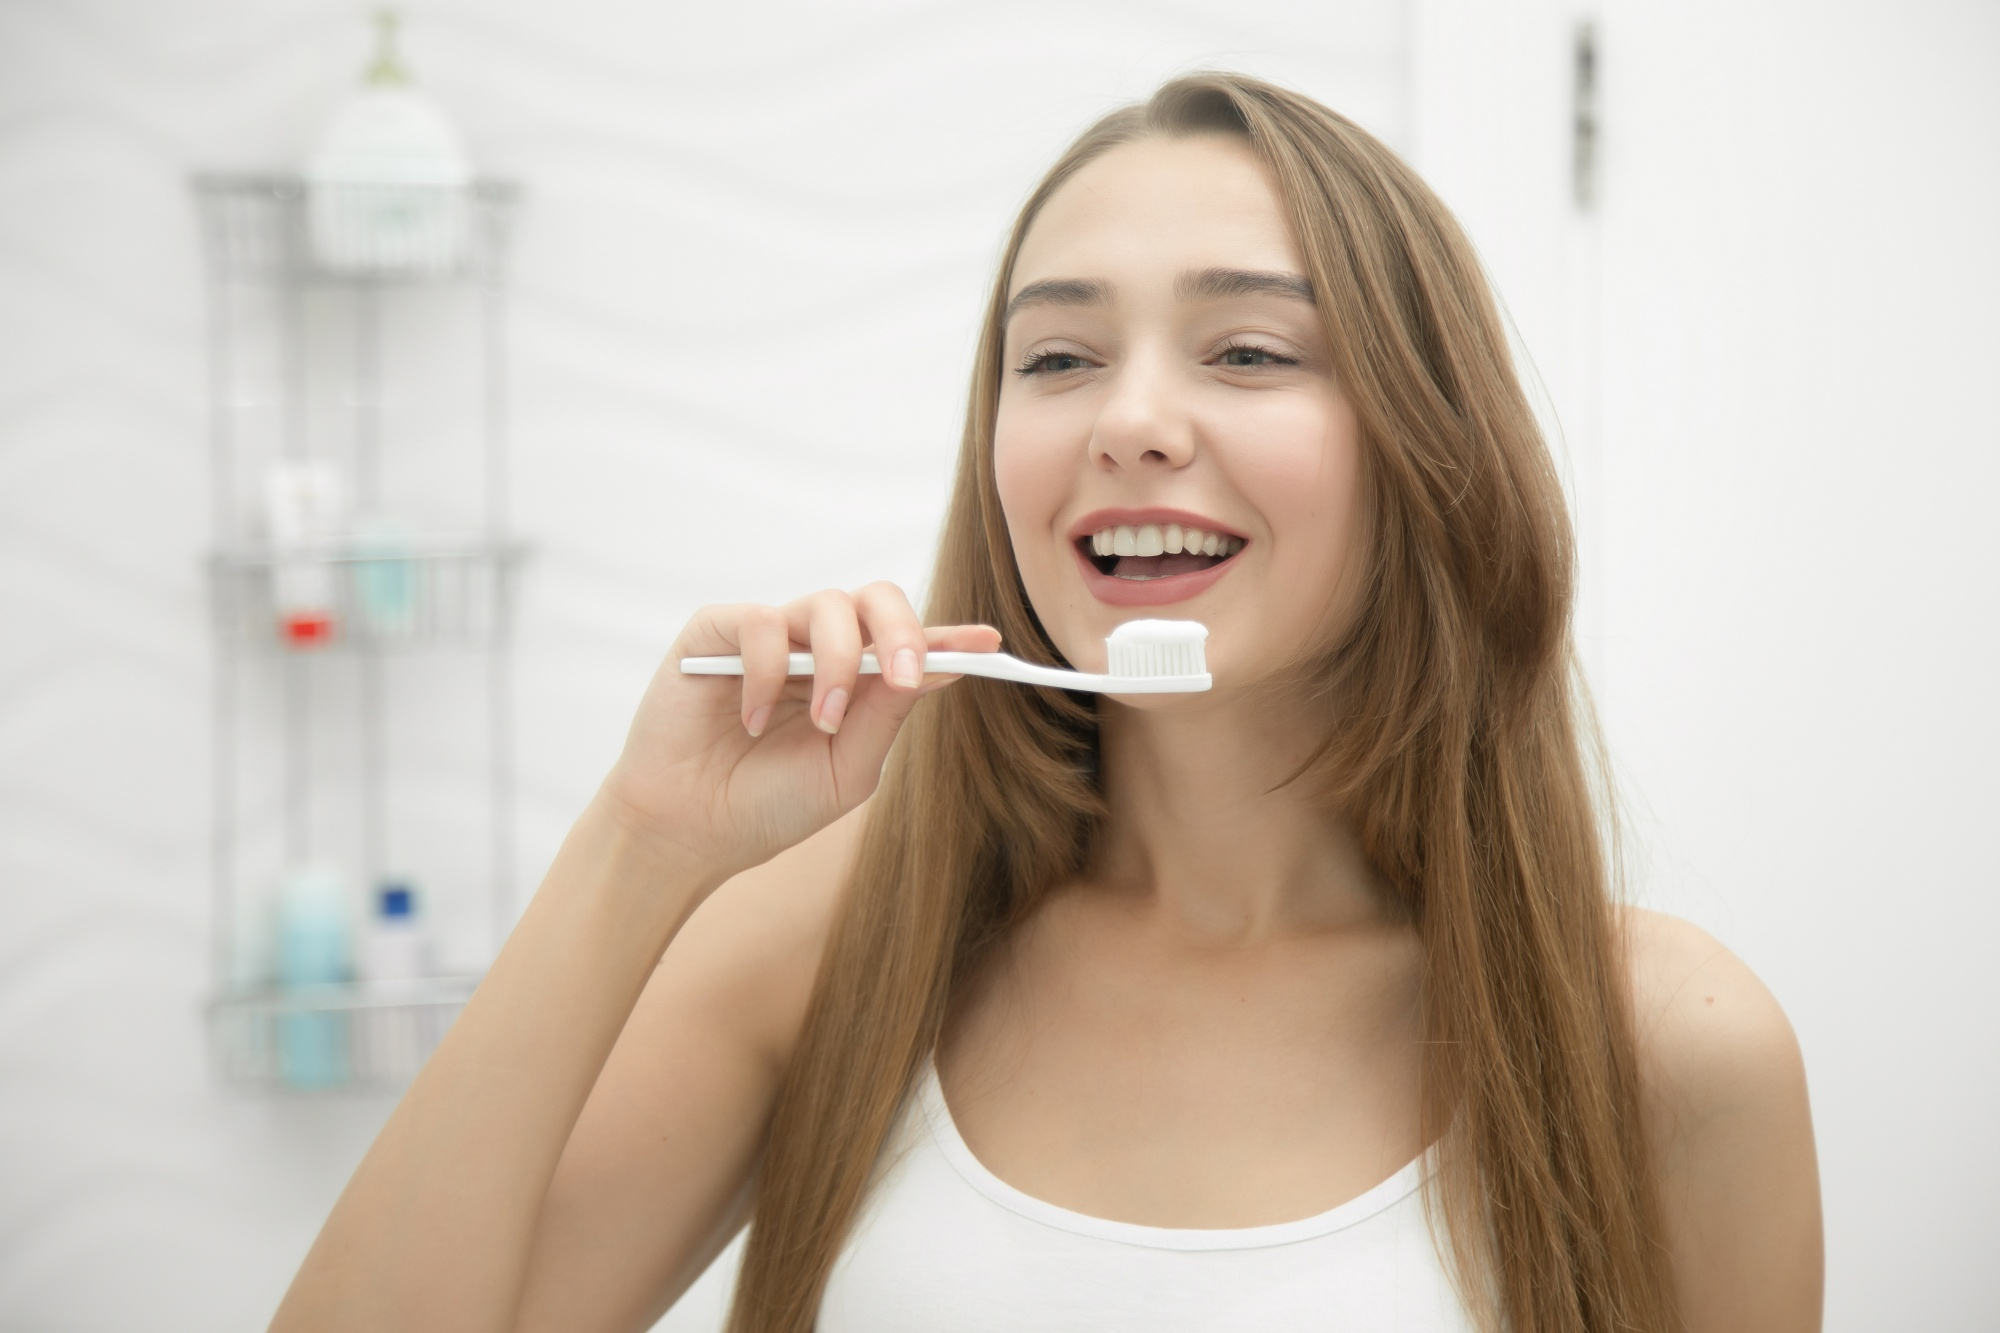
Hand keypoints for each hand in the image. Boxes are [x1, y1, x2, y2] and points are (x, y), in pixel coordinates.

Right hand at [598, 583, 1000, 883]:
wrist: (689, 833)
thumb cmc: (766, 807)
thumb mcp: (845, 773)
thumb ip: (884, 720)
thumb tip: (932, 672)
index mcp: (855, 683)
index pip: (908, 645)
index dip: (949, 638)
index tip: (988, 644)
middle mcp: (816, 650)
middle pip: (875, 601)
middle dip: (903, 633)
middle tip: (907, 678)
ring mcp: (768, 637)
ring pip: (825, 605)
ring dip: (839, 663)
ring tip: (824, 721)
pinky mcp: (716, 633)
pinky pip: (759, 622)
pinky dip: (767, 671)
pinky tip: (755, 719)